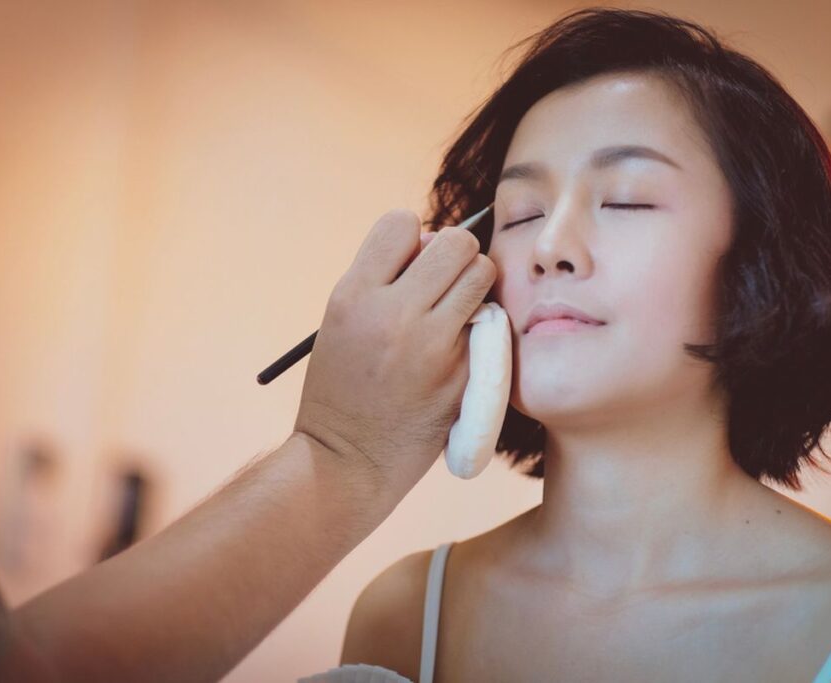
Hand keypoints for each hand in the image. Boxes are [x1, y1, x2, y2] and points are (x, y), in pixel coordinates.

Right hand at [293, 209, 495, 500]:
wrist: (347, 462)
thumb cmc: (342, 390)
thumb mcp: (341, 324)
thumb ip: (381, 281)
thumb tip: (431, 244)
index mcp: (354, 296)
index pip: (402, 223)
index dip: (413, 238)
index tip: (410, 265)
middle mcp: (394, 314)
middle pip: (456, 242)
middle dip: (454, 255)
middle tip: (444, 284)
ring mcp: (433, 345)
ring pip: (483, 273)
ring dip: (474, 285)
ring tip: (454, 311)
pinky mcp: (463, 374)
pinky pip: (489, 322)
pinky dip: (479, 327)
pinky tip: (457, 349)